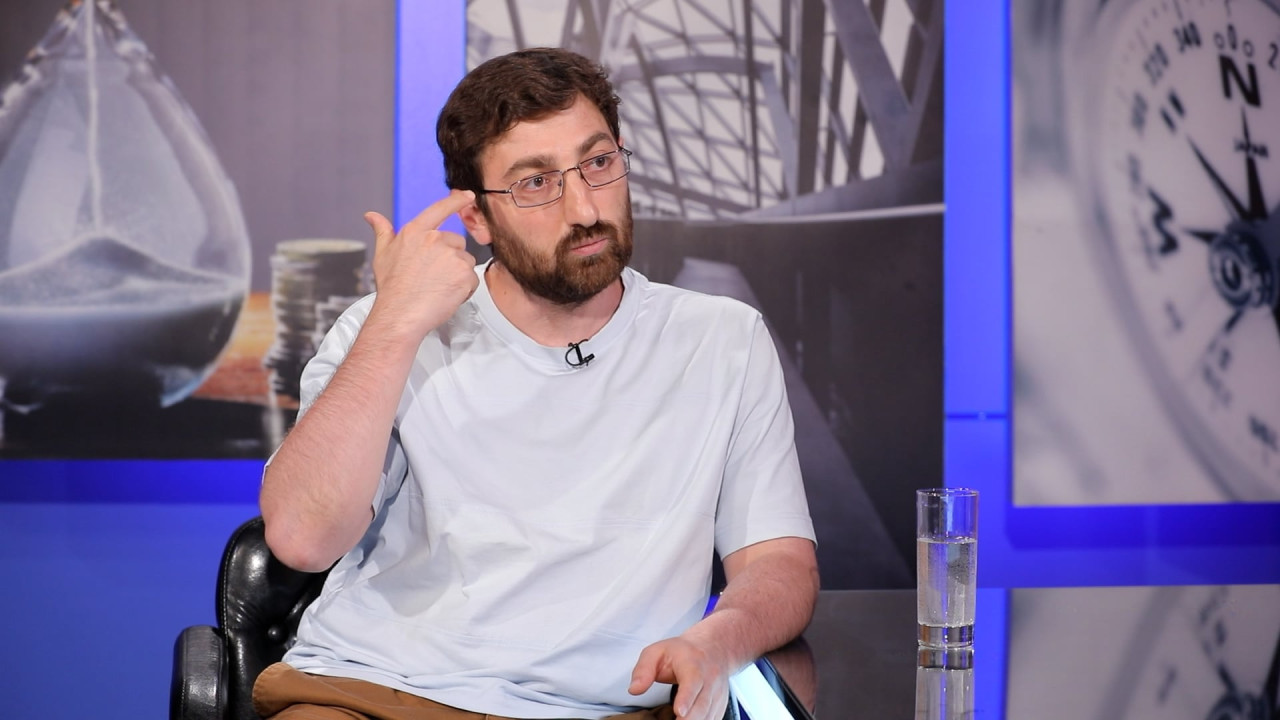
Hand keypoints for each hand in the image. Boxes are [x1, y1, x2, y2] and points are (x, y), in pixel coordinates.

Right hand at [363, 190, 478, 339]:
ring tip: (438, 287)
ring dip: (458, 274)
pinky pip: (472, 279)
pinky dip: (464, 289)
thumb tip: (371, 216)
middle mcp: (435, 239)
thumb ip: (382, 232)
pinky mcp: (464, 274)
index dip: (456, 201)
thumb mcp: (382, 255)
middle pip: (457, 242)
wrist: (400, 315)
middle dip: (450, 257)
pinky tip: (447, 295)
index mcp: (416, 232)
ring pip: (465, 261)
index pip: (439, 209)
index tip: (467, 195)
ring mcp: (451, 256)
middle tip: (433, 276)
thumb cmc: (392, 288)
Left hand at [629, 636, 731, 719]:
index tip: (679, 712)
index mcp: (693, 664)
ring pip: (709, 714)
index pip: (692, 682)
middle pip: (702, 704)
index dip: (686, 698)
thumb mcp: (657, 652)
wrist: (713, 649)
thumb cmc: (682, 652)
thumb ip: (644, 670)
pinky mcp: (720, 705)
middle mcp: (710, 679)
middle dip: (690, 719)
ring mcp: (717, 694)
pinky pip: (713, 719)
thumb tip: (634, 690)